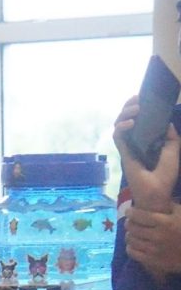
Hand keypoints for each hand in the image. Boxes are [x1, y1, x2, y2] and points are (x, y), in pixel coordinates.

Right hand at [113, 95, 180, 212]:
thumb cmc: (165, 174)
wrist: (157, 191)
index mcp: (146, 141)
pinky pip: (118, 136)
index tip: (141, 98)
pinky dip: (122, 127)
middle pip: (125, 120)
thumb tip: (166, 122)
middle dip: (129, 107)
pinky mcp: (123, 152)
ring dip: (125, 114)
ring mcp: (127, 146)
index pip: (138, 121)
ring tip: (135, 109)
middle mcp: (134, 141)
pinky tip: (131, 123)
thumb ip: (170, 136)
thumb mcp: (173, 151)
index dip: (136, 109)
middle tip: (136, 100)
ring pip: (118, 125)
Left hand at [125, 202, 180, 275]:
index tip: (130, 212)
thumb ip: (168, 206)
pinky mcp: (153, 261)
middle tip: (130, 222)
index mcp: (166, 223)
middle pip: (132, 227)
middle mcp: (158, 236)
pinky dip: (131, 247)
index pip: (138, 215)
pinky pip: (132, 252)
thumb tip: (153, 198)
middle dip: (129, 223)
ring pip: (131, 240)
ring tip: (132, 233)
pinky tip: (135, 244)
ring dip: (130, 235)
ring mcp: (155, 250)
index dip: (131, 212)